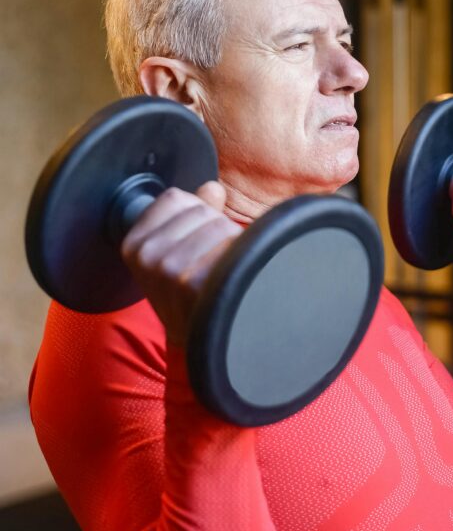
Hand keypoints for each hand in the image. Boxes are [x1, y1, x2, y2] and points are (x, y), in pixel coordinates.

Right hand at [121, 181, 240, 347]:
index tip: (195, 240)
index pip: (175, 198)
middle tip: (212, 261)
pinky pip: (230, 245)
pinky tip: (230, 279)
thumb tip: (212, 187)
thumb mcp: (176, 251)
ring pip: (219, 225)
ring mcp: (167, 267)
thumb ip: (193, 213)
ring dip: (231, 244)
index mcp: (134, 243)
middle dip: (215, 229)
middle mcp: (146, 254)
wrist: (199, 343)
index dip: (195, 213)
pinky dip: (240, 258)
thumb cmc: (187, 295)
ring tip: (222, 271)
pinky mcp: (192, 281)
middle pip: (201, 210)